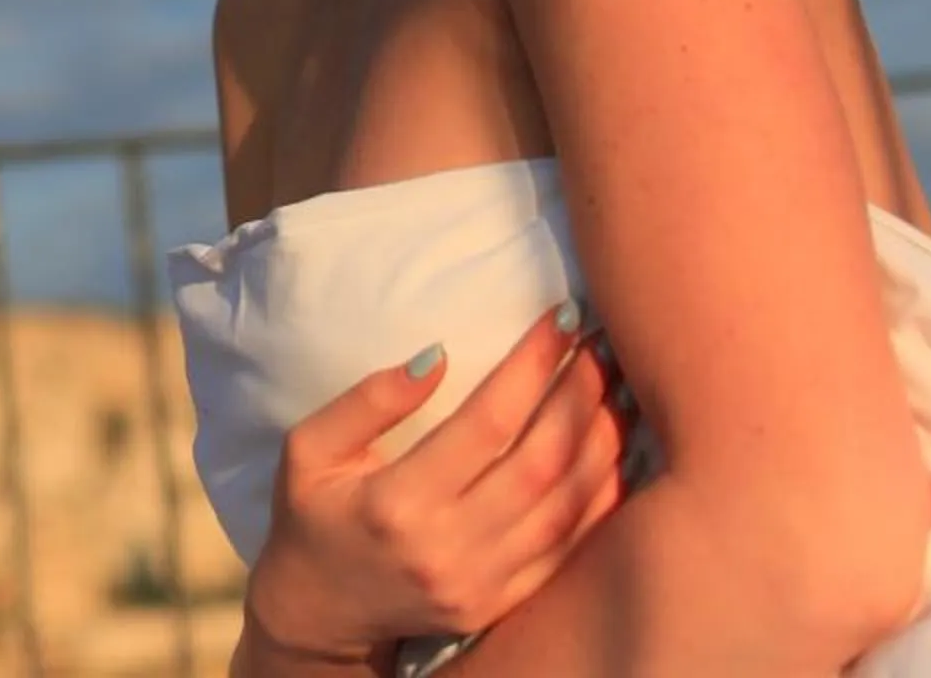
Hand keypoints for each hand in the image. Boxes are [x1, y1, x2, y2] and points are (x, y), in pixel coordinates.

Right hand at [242, 299, 633, 661]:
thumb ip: (369, 401)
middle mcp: (448, 548)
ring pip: (567, 506)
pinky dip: (602, 496)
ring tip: (621, 387)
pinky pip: (570, 547)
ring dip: (603, 442)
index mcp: (397, 503)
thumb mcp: (309, 447)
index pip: (487, 423)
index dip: (531, 366)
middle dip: (580, 396)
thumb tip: (437, 355)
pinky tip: (615, 452)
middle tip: (602, 344)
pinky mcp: (502, 604)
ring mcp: (482, 584)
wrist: (319, 611)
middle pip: (541, 463)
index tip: (559, 319)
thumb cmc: (312, 514)